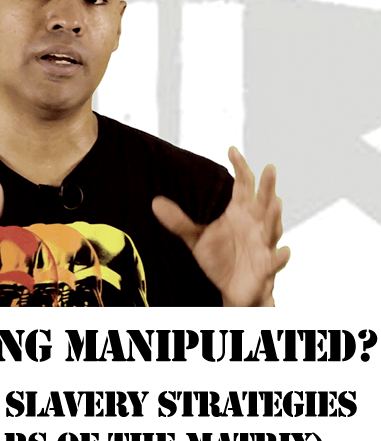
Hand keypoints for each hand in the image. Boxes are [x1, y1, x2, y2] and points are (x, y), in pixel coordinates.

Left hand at [152, 147, 290, 306]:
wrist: (230, 289)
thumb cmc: (219, 259)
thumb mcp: (196, 239)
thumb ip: (180, 222)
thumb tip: (155, 203)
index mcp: (239, 212)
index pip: (243, 186)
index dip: (240, 168)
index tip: (232, 151)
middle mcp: (255, 224)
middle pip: (263, 202)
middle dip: (268, 186)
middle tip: (269, 167)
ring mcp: (263, 245)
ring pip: (272, 228)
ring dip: (275, 217)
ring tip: (276, 203)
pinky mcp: (265, 267)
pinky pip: (274, 262)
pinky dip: (280, 258)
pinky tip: (283, 252)